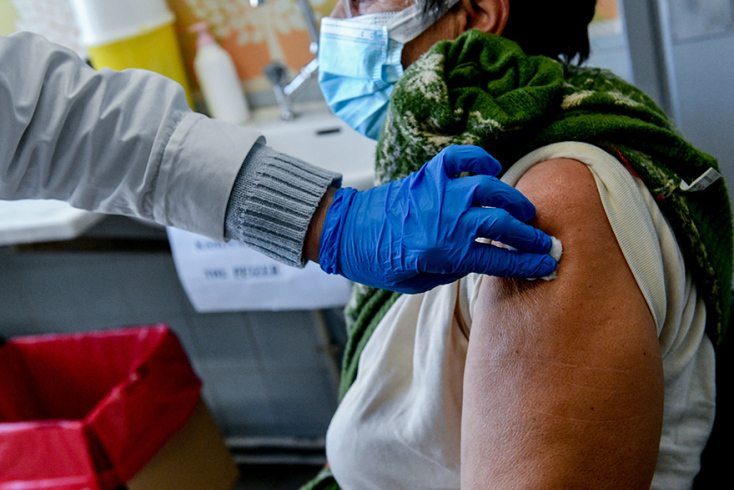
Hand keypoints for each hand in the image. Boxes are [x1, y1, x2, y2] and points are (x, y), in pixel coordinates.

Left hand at [318, 145, 556, 292]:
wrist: (344, 233)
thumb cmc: (377, 263)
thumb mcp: (416, 281)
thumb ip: (451, 269)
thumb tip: (478, 255)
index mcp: (443, 252)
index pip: (498, 259)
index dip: (527, 263)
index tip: (548, 265)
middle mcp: (446, 219)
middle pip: (502, 225)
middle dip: (530, 236)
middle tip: (546, 242)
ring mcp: (438, 192)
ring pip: (490, 190)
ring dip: (513, 201)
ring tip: (526, 212)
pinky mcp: (426, 175)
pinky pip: (460, 158)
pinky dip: (479, 159)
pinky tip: (491, 169)